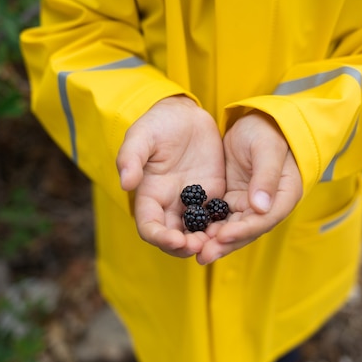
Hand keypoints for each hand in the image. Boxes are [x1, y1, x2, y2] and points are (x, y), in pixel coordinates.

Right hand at [116, 96, 225, 257]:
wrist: (185, 114)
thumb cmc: (158, 124)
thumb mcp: (141, 135)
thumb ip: (131, 158)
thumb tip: (126, 183)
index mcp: (149, 196)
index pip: (150, 227)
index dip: (160, 238)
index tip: (176, 239)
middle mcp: (170, 205)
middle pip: (174, 238)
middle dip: (185, 246)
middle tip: (201, 246)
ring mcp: (193, 202)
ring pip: (198, 233)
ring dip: (206, 242)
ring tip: (218, 242)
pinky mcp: (213, 195)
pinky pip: (218, 218)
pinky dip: (224, 227)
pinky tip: (235, 228)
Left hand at [197, 110, 302, 264]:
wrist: (260, 120)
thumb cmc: (269, 131)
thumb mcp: (267, 148)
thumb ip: (265, 176)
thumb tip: (261, 207)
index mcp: (283, 196)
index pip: (262, 220)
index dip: (242, 231)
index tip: (222, 236)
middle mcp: (267, 206)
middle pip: (245, 230)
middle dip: (224, 244)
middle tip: (203, 255)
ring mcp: (249, 204)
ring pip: (231, 227)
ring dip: (215, 241)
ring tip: (195, 252)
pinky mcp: (234, 199)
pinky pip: (220, 217)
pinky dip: (208, 227)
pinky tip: (192, 235)